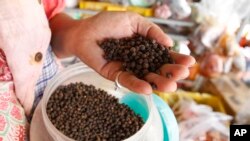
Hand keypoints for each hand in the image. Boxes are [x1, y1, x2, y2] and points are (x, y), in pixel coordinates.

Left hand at [55, 12, 194, 93]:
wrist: (84, 31)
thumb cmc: (107, 23)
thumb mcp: (134, 21)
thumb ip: (151, 31)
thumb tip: (169, 43)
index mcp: (145, 48)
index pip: (165, 55)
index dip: (177, 59)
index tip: (190, 62)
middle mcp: (139, 60)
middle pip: (159, 69)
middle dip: (172, 73)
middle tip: (183, 74)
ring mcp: (128, 69)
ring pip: (146, 78)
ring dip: (159, 83)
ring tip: (171, 86)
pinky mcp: (116, 75)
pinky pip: (128, 81)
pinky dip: (138, 85)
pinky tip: (148, 88)